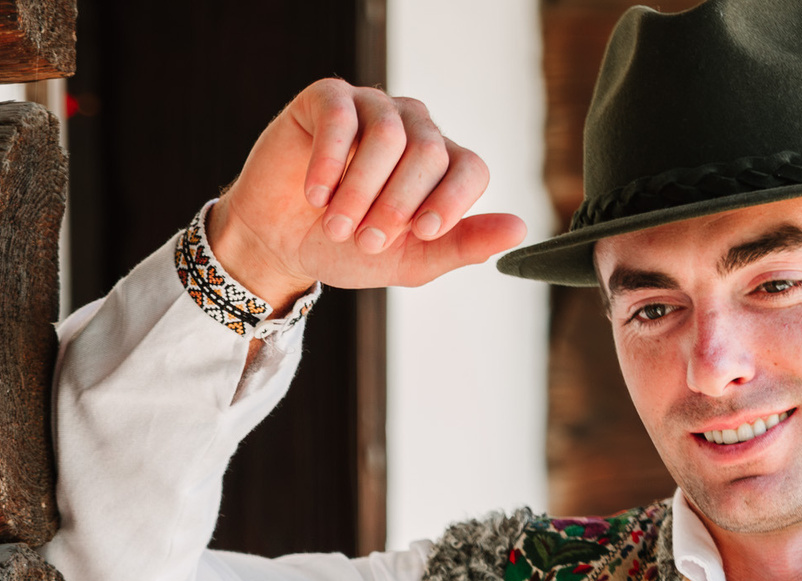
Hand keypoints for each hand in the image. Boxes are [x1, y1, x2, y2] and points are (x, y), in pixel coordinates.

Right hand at [208, 79, 528, 312]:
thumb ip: (461, 246)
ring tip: (336, 224)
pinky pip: (342, 118)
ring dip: (361, 190)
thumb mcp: (408, 260)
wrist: (281, 244)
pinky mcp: (329, 99)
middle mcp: (414, 129)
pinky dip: (330, 163)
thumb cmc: (347, 248)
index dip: (453, 200)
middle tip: (364, 240)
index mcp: (442, 166)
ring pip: (388, 135)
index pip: (471, 168)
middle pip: (429, 152)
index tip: (423, 231)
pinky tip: (315, 195)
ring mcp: (373, 107)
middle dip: (397, 205)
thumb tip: (520, 229)